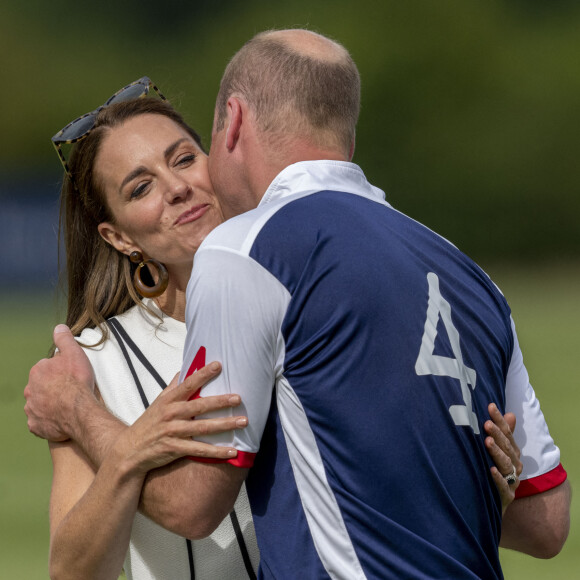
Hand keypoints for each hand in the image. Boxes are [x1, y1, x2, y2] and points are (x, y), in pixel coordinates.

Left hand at [24, 325, 95, 441]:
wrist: (79, 411)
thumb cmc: (77, 382)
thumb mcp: (74, 353)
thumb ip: (64, 339)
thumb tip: (59, 328)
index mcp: (38, 372)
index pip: (47, 368)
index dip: (60, 371)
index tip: (71, 376)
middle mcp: (30, 390)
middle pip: (41, 387)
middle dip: (52, 388)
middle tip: (70, 391)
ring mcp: (32, 409)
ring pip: (40, 404)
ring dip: (50, 404)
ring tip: (67, 406)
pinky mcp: (36, 425)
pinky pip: (40, 421)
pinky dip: (49, 419)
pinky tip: (61, 418)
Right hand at [111, 362, 247, 475]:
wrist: (129, 451)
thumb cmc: (149, 423)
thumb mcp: (158, 402)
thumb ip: (173, 386)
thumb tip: (185, 367)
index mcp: (169, 400)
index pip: (188, 384)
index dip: (203, 374)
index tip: (219, 365)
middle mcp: (171, 414)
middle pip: (200, 406)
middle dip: (221, 401)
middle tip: (239, 398)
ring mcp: (173, 432)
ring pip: (204, 427)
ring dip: (225, 425)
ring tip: (243, 421)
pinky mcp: (175, 449)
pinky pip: (200, 450)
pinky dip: (217, 452)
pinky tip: (232, 452)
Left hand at [484, 403, 522, 514]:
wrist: (492, 504)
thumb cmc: (493, 474)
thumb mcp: (498, 453)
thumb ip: (504, 435)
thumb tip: (510, 414)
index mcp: (512, 454)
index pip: (507, 434)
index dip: (500, 420)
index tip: (490, 406)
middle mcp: (515, 466)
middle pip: (507, 447)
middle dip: (497, 434)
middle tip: (486, 423)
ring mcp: (512, 481)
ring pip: (506, 465)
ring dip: (497, 453)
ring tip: (487, 442)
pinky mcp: (506, 497)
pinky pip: (503, 487)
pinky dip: (497, 478)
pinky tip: (490, 469)